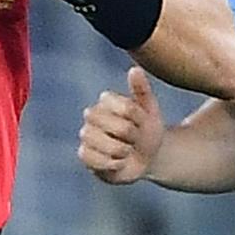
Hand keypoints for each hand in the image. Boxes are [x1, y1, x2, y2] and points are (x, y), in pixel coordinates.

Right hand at [79, 66, 166, 185]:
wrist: (146, 156)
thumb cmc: (147, 129)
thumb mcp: (149, 109)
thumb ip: (142, 90)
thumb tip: (134, 69)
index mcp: (106, 101)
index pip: (127, 108)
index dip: (140, 120)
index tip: (142, 122)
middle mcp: (92, 116)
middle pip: (121, 128)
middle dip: (134, 137)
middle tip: (134, 139)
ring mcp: (86, 135)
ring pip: (109, 146)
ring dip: (124, 152)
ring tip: (126, 150)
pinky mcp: (84, 155)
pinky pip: (98, 161)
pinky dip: (114, 164)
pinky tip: (117, 161)